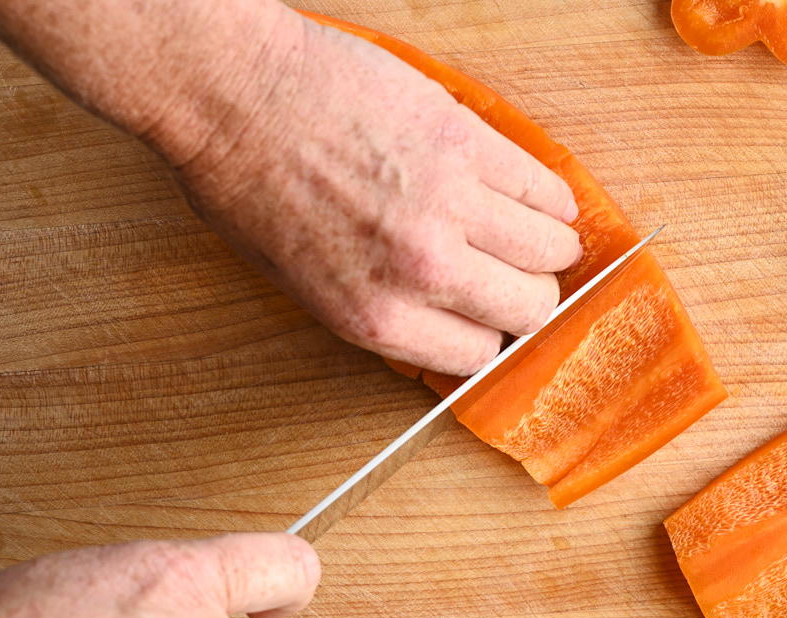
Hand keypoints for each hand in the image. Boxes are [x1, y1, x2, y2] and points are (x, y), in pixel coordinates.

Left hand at [174, 16, 582, 375]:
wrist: (234, 93)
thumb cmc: (246, 183)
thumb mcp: (299, 285)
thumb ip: (380, 310)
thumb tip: (440, 318)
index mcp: (375, 315)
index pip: (478, 355)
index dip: (486, 333)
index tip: (485, 315)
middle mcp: (423, 269)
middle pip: (528, 307)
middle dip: (528, 296)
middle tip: (516, 275)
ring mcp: (451, 203)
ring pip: (551, 248)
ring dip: (549, 246)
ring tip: (533, 233)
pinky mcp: (467, 142)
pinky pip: (545, 187)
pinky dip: (551, 197)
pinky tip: (538, 196)